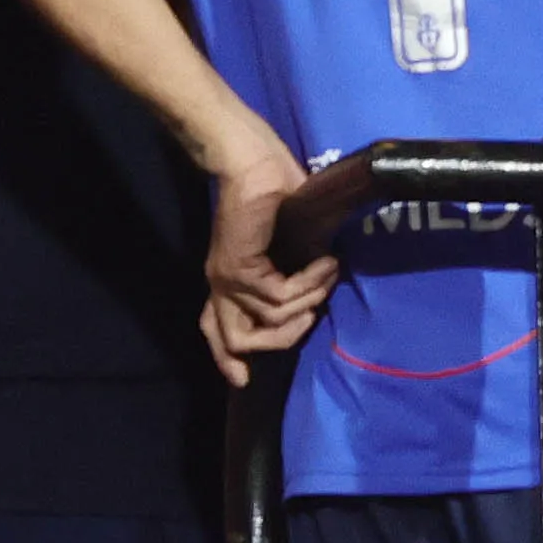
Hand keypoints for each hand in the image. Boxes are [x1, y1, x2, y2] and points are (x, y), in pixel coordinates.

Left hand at [198, 130, 336, 383]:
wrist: (254, 161)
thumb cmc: (274, 190)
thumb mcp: (288, 238)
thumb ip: (294, 267)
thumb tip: (322, 285)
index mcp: (228, 276)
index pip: (216, 327)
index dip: (226, 358)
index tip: (243, 380)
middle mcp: (221, 282)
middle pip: (237, 341)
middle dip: (283, 338)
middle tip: (314, 314)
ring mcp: (227, 277)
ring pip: (269, 321)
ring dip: (308, 302)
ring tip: (327, 274)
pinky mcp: (240, 267)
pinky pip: (279, 298)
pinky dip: (309, 285)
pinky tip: (323, 263)